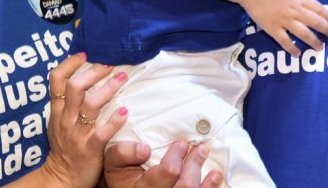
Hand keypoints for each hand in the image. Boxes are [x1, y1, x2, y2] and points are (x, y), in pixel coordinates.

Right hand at [38, 53, 128, 187]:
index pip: (56, 79)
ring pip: (90, 105)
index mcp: (57, 110)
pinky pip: (102, 132)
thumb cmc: (64, 148)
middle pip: (75, 86)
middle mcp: (66, 118)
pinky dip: (114, 120)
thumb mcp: (57, 122)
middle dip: (93, 71)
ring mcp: (77, 134)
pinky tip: (125, 111)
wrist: (60, 179)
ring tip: (123, 78)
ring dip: (108, 88)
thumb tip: (79, 77)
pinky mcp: (90, 149)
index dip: (70, 63)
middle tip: (110, 63)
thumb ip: (66, 102)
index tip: (85, 53)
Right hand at [103, 140, 223, 187]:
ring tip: (205, 154)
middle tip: (199, 146)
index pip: (167, 173)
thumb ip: (124, 151)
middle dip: (194, 163)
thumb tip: (145, 149)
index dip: (177, 157)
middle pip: (184, 186)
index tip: (181, 143)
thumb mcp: (113, 160)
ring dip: (205, 175)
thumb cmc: (120, 172)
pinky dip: (210, 186)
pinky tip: (215, 175)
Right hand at [238, 0, 327, 56]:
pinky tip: (297, 54)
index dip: (326, 16)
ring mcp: (284, 20)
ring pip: (303, 34)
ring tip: (320, 47)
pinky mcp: (272, 28)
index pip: (318, 8)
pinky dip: (292, 48)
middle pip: (314, 22)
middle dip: (325, 30)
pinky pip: (284, 41)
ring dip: (313, 41)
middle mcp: (294, 10)